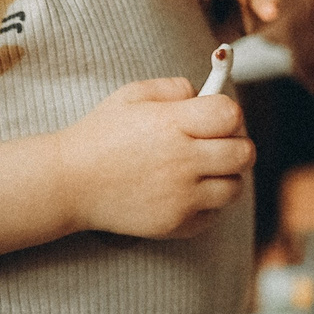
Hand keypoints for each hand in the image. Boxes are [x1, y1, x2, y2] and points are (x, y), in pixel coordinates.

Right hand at [55, 77, 253, 239]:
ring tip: (200, 169)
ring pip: (235, 187)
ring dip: (224, 177)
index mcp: (172, 123)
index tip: (215, 118)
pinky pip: (213, 215)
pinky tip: (184, 192)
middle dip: (234, 144)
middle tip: (214, 143)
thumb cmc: (101, 134)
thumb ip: (176, 88)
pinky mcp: (174, 225)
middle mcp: (181, 161)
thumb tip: (208, 93)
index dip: (228, 114)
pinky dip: (206, 205)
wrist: (69, 183)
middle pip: (244, 153)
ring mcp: (179, 197)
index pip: (231, 115)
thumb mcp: (133, 94)